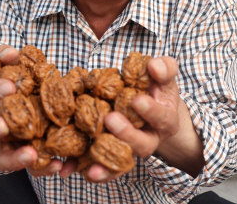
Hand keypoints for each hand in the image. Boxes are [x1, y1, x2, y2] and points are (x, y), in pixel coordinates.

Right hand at [0, 45, 39, 171]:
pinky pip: (29, 169)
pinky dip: (43, 168)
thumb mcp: (2, 69)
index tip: (9, 85)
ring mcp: (3, 148)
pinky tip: (58, 165)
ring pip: (3, 158)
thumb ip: (4, 58)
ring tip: (30, 155)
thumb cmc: (5, 87)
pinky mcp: (21, 162)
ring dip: (15, 158)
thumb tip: (11, 52)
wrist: (7, 114)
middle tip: (3, 125)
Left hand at [90, 56, 202, 180]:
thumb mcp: (164, 76)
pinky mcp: (113, 156)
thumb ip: (164, 68)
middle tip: (111, 119)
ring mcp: (131, 150)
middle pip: (141, 144)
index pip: (161, 118)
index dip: (151, 110)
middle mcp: (149, 139)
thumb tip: (154, 66)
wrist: (151, 106)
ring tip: (92, 167)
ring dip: (107, 166)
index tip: (138, 100)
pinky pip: (103, 168)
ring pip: (122, 163)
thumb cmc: (156, 88)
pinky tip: (71, 169)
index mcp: (165, 120)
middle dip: (126, 133)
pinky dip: (88, 170)